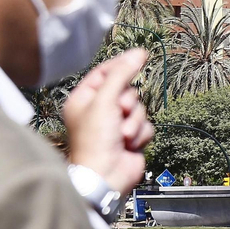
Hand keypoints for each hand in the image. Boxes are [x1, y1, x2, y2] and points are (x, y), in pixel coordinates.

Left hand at [62, 49, 154, 196]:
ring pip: (138, 108)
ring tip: (123, 135)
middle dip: (128, 102)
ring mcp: (115, 125)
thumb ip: (122, 74)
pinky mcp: (130, 138)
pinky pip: (145, 125)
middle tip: (120, 112)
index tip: (139, 55)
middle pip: (126, 90)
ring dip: (134, 120)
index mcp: (83, 99)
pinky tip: (129, 145)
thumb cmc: (95, 141)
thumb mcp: (105, 101)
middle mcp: (98, 111)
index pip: (103, 73)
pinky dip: (140, 134)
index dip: (120, 65)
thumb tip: (138, 53)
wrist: (106, 175)